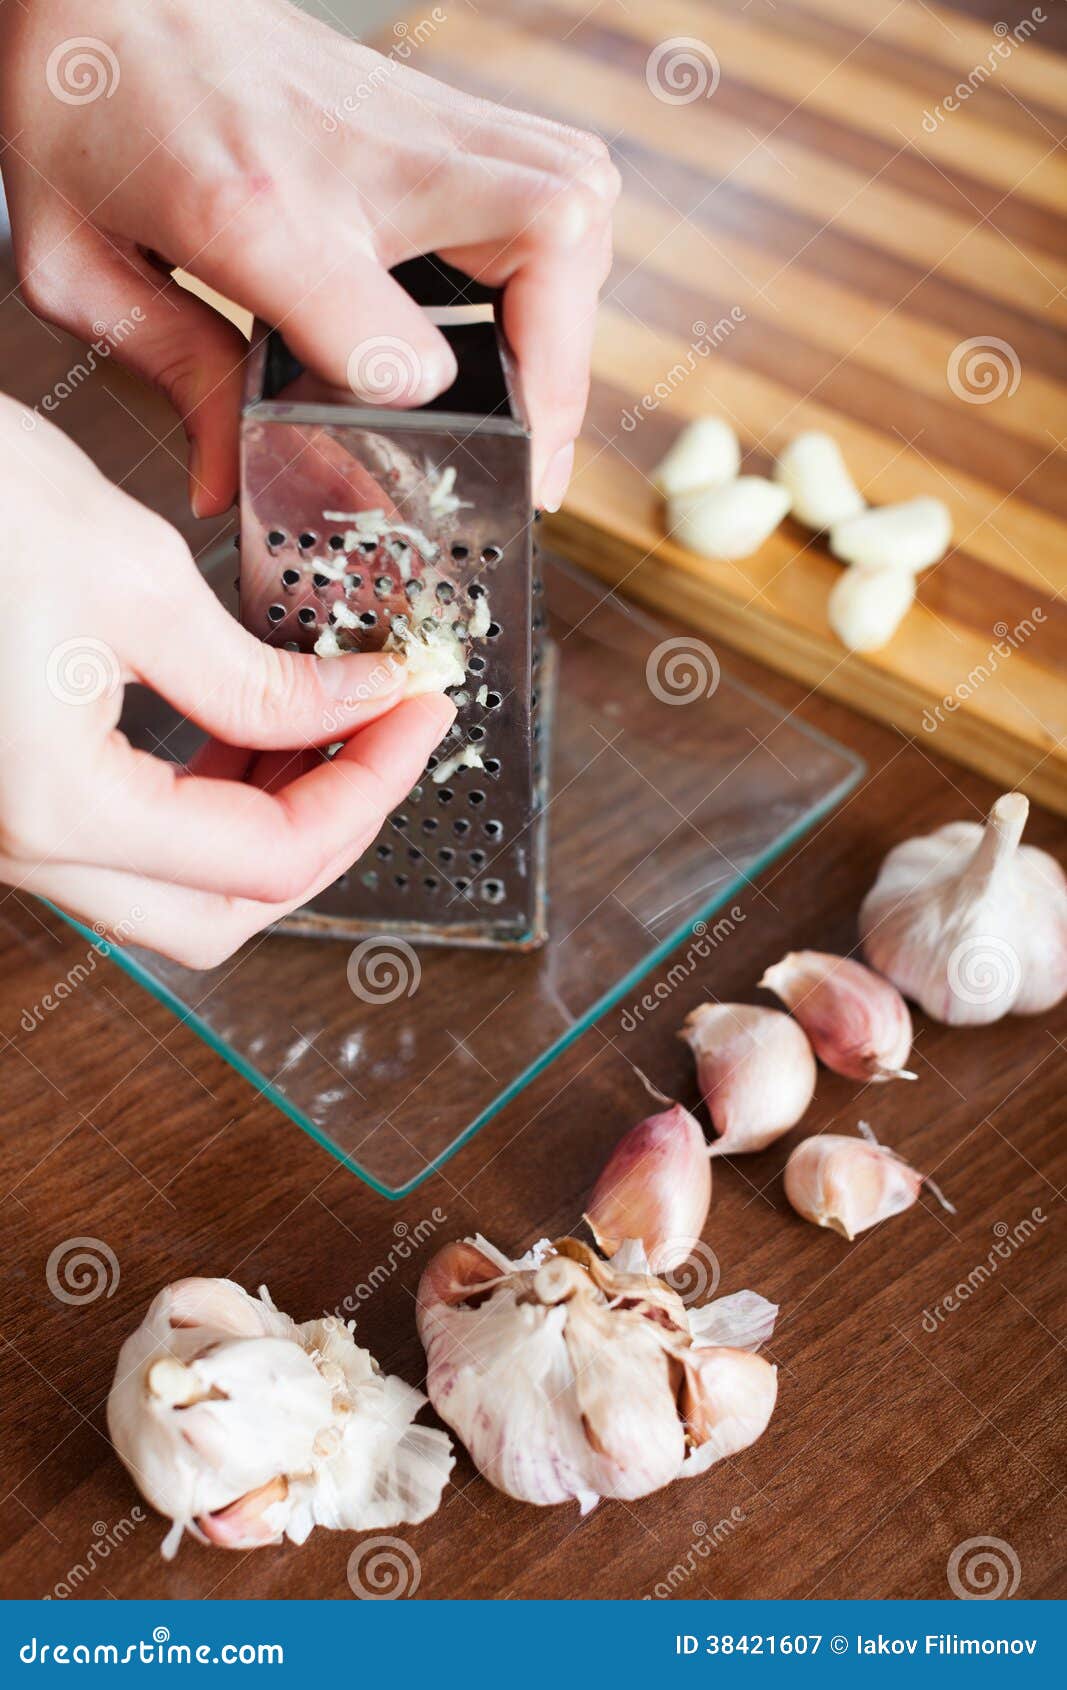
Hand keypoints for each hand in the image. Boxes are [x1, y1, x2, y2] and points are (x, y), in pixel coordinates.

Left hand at [0, 0, 617, 513]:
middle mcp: (363, 158)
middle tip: (535, 459)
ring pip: (580, 203)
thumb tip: (224, 483)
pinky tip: (533, 316)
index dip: (412, 415)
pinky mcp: (441, 108)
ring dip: (577, 315)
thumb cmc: (88, 106)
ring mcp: (415, 121)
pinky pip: (563, 176)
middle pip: (546, 244)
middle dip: (561, 374)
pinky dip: (569, 259)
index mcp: (250, 210)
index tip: (407, 449)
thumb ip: (173, 376)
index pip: (386, 344)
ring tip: (542, 401)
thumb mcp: (80, 266)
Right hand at [0, 396, 455, 965]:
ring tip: (327, 728)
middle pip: (221, 913)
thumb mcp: (131, 575)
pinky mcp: (5, 793)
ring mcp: (7, 829)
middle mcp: (22, 846)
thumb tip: (360, 701)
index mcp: (60, 809)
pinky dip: (201, 803)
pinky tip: (240, 728)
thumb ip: (258, 675)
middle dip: (326, 833)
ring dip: (266, 823)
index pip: (272, 858)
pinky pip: (124, 841)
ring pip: (172, 887)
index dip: (370, 790)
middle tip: (384, 742)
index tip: (418, 714)